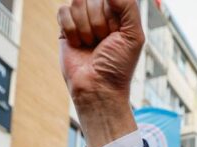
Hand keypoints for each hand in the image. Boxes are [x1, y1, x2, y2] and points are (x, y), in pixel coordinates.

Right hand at [58, 0, 143, 146]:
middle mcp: (99, 14)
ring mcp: (81, 20)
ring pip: (76, 2)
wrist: (97, 88)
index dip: (109, 14)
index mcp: (118, 13)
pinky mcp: (64, 29)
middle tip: (102, 42)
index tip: (114, 33)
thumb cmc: (118, 65)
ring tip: (90, 45)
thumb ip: (128, 6)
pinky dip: (71, 29)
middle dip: (97, 23)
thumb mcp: (134, 35)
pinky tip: (77, 44)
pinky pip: (62, 12)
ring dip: (85, 28)